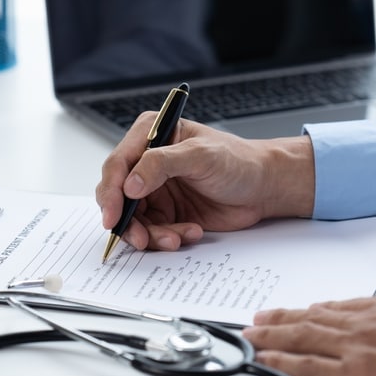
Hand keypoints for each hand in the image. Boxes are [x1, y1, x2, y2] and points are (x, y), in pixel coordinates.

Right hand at [95, 117, 314, 251]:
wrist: (263, 188)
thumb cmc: (238, 161)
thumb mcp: (201, 155)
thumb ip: (161, 164)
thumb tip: (130, 184)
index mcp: (149, 136)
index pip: (117, 164)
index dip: (111, 191)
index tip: (113, 215)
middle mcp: (146, 163)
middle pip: (117, 195)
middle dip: (127, 220)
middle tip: (140, 238)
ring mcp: (154, 189)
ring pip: (133, 219)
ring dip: (150, 234)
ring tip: (175, 239)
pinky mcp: (165, 212)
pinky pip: (151, 231)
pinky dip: (166, 238)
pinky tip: (190, 233)